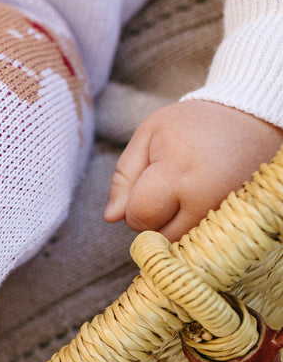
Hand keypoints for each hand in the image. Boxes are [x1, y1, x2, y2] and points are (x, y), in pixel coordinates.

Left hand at [104, 100, 282, 240]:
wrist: (250, 119)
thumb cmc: (191, 125)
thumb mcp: (148, 136)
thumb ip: (123, 178)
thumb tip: (111, 218)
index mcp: (178, 172)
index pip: (139, 217)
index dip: (133, 205)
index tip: (147, 183)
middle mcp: (206, 198)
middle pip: (158, 236)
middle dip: (152, 216)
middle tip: (167, 184)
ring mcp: (226, 212)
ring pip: (179, 242)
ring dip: (172, 223)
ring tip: (185, 190)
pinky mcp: (240, 220)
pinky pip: (202, 241)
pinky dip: (193, 226)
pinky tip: (199, 201)